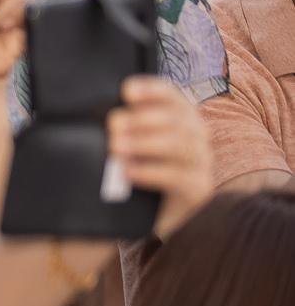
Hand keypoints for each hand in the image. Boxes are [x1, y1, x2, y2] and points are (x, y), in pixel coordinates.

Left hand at [107, 76, 213, 238]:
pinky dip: (150, 172)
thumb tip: (104, 113)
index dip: (153, 91)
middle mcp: (197, 137)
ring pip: (179, 145)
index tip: (127, 92)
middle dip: (142, 119)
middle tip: (113, 125)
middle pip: (177, 120)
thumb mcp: (129, 143)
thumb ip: (123, 125)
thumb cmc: (136, 169)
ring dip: (144, 143)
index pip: (173, 97)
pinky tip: (127, 171)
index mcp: (182, 118)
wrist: (147, 214)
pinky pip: (179, 177)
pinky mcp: (199, 190)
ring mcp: (201, 164)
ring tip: (116, 147)